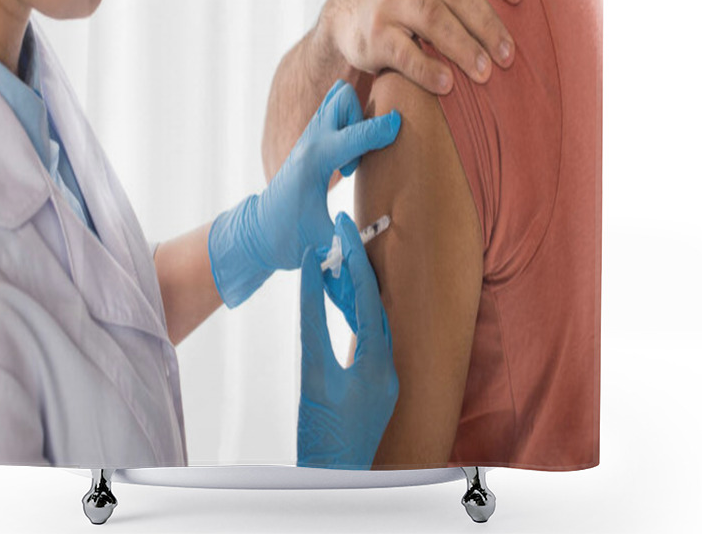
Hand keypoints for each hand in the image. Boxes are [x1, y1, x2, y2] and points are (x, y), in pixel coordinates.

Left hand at [208, 81, 399, 307]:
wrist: (256, 233)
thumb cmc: (288, 238)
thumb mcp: (322, 246)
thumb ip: (353, 246)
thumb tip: (385, 260)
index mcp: (314, 163)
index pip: (353, 135)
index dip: (379, 130)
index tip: (400, 126)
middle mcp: (310, 142)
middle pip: (343, 100)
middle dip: (363, 115)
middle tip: (369, 148)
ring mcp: (308, 138)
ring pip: (338, 101)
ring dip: (356, 117)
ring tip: (357, 154)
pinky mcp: (310, 142)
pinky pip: (335, 114)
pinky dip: (349, 124)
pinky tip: (349, 157)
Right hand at [298, 213, 397, 468]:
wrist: (332, 476)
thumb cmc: (319, 432)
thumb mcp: (311, 371)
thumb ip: (312, 319)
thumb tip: (312, 272)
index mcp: (379, 362)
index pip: (368, 295)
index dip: (354, 256)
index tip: (343, 224)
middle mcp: (390, 366)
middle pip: (376, 302)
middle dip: (359, 265)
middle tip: (343, 230)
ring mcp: (385, 375)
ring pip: (374, 318)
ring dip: (357, 288)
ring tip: (339, 256)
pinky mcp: (376, 383)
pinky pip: (369, 336)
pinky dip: (355, 312)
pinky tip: (342, 297)